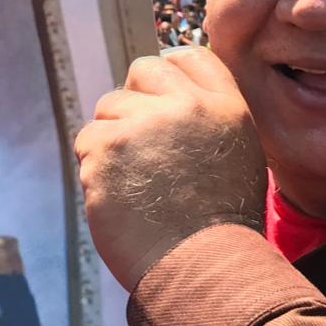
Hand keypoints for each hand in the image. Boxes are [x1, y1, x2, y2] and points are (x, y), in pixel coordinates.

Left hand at [75, 47, 266, 291]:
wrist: (202, 269)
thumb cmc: (220, 223)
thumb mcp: (237, 155)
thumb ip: (208, 118)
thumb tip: (167, 94)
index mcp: (225, 106)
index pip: (189, 56)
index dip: (169, 73)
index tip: (160, 98)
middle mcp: (186, 105)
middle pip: (143, 71)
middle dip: (136, 101)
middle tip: (141, 145)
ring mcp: (144, 123)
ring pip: (109, 107)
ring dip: (113, 139)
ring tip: (135, 181)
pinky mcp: (107, 147)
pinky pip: (87, 141)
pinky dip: (95, 168)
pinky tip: (118, 196)